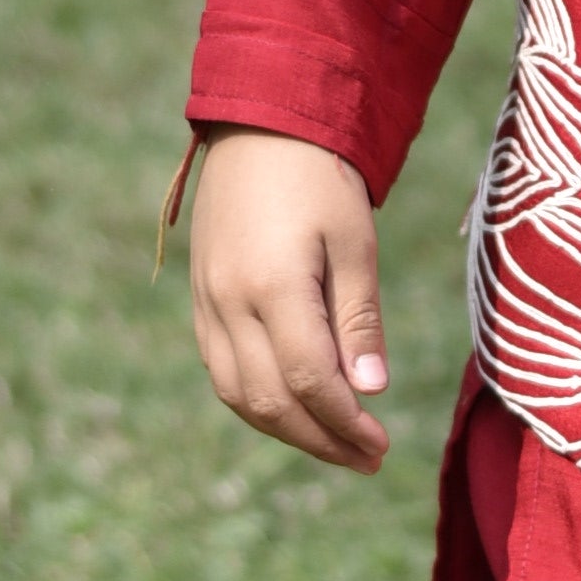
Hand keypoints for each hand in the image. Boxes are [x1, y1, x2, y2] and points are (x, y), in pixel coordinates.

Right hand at [187, 129, 390, 471]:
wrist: (259, 123)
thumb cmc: (320, 175)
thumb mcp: (355, 241)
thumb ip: (358, 318)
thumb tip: (368, 392)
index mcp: (271, 286)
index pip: (310, 381)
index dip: (345, 423)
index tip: (381, 444)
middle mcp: (227, 302)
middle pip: (270, 401)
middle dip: (320, 440)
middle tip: (366, 458)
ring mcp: (206, 302)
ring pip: (238, 394)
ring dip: (287, 430)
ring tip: (335, 443)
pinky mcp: (200, 298)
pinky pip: (221, 370)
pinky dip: (257, 401)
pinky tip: (294, 408)